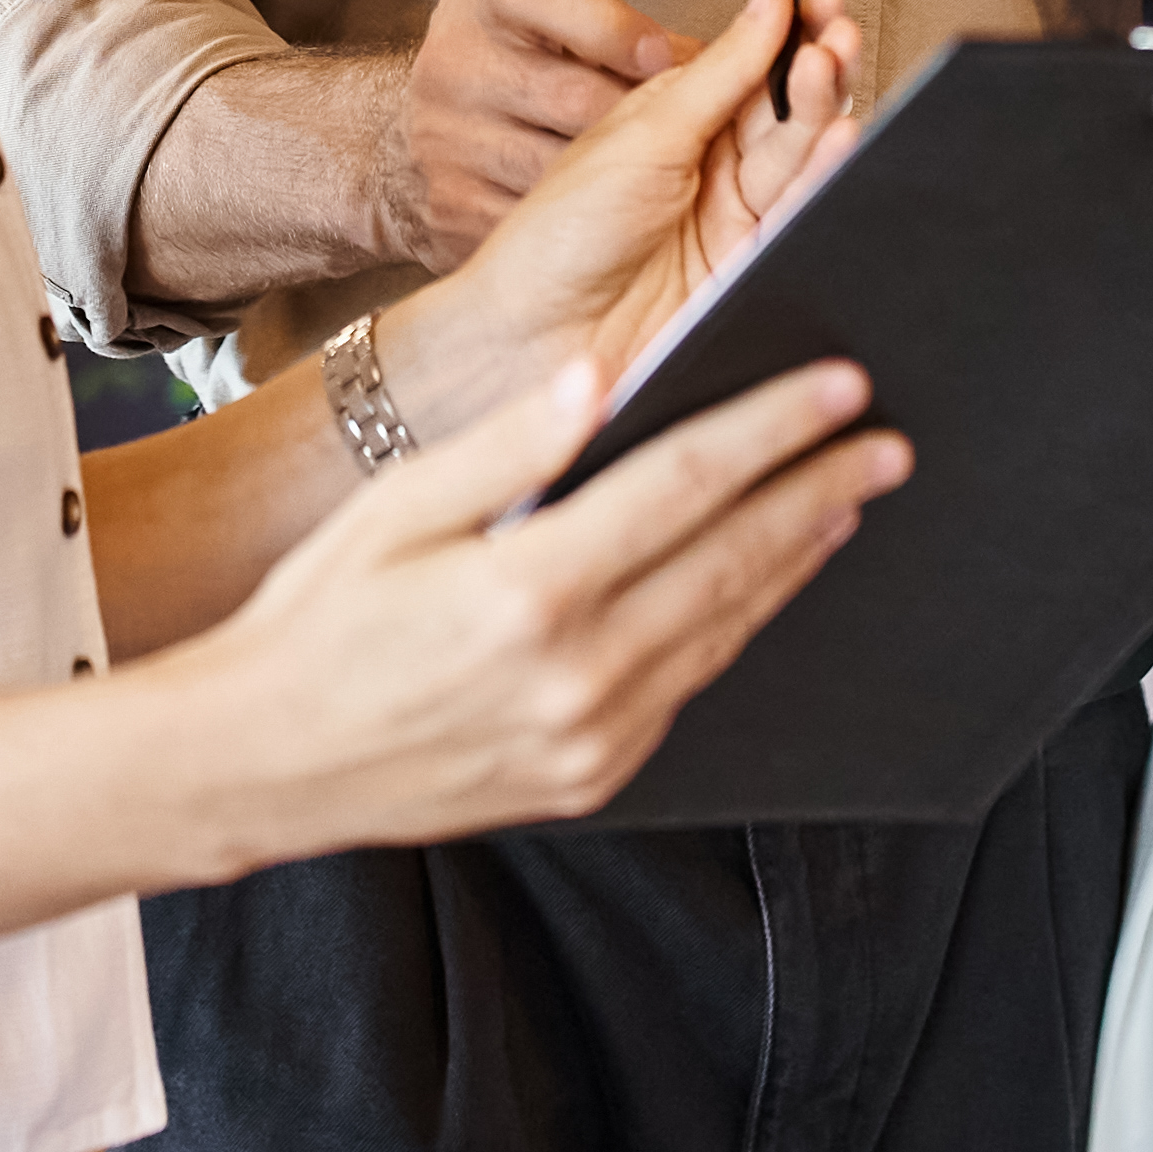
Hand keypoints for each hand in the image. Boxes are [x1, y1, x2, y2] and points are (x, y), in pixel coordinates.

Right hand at [176, 350, 905, 858]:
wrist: (266, 761)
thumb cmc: (318, 616)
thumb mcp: (396, 509)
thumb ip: (508, 444)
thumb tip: (600, 375)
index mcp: (527, 589)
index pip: (684, 485)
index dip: (770, 429)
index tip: (838, 385)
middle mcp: (575, 672)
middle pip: (730, 560)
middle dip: (817, 492)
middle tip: (886, 444)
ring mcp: (590, 736)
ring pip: (723, 630)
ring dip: (792, 561)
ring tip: (845, 504)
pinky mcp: (590, 776)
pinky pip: (685, 688)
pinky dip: (732, 627)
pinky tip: (757, 585)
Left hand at [409, 0, 866, 426]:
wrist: (537, 334)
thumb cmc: (560, 235)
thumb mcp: (644, 132)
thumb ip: (720, 72)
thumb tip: (770, 6)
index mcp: (678, 122)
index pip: (752, 66)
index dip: (791, 32)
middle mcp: (712, 167)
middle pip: (788, 108)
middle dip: (820, 65)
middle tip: (837, 31)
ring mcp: (734, 217)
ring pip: (801, 155)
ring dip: (825, 110)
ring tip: (833, 68)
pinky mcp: (751, 265)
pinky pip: (799, 211)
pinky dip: (823, 173)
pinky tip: (838, 136)